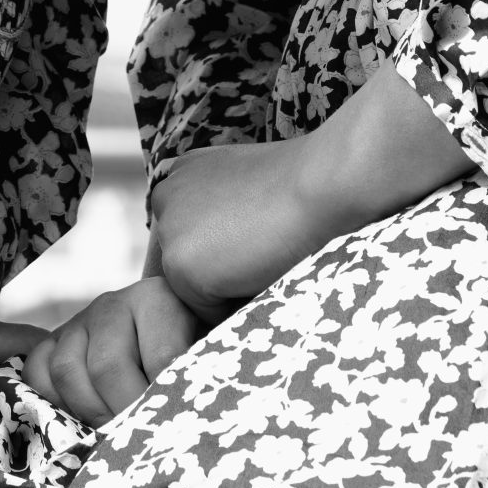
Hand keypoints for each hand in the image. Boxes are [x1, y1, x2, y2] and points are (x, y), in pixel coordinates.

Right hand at [21, 278, 203, 425]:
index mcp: (159, 300)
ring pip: (67, 371)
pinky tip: (77, 418)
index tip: (176, 429)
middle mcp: (113, 304)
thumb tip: (186, 420)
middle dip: (123, 413)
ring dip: (89, 413)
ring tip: (112, 435)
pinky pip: (37, 372)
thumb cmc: (190, 355)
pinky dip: (51, 401)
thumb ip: (195, 380)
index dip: (165, 402)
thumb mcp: (204, 359)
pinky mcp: (52, 341)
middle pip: (107, 366)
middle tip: (140, 442)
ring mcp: (78, 321)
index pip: (161, 358)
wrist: (168, 333)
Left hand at [154, 76, 474, 315]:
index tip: (256, 242)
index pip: (186, 239)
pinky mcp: (180, 266)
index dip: (223, 254)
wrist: (324, 183)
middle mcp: (163, 197)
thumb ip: (220, 214)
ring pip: (192, 291)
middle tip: (263, 252)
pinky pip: (205, 312)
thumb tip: (217, 261)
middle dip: (217, 275)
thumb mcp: (248, 188)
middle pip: (183, 266)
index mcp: (182, 174)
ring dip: (228, 290)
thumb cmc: (303, 187)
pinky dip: (235, 307)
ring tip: (267, 255)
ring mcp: (168, 232)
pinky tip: (262, 269)